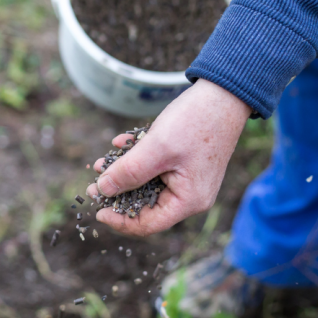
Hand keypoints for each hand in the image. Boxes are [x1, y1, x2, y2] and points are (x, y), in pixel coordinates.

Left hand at [87, 79, 252, 235]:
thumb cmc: (196, 121)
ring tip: (102, 162)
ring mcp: (188, 179)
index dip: (119, 220)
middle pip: (146, 205)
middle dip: (118, 193)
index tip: (97, 209)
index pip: (148, 224)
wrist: (223, 93)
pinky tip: (121, 142)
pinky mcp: (184, 163)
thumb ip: (128, 172)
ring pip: (147, 184)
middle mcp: (190, 195)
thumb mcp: (156, 148)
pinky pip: (155, 168)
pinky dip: (137, 158)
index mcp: (188, 201)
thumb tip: (102, 190)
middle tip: (94, 183)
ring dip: (124, 172)